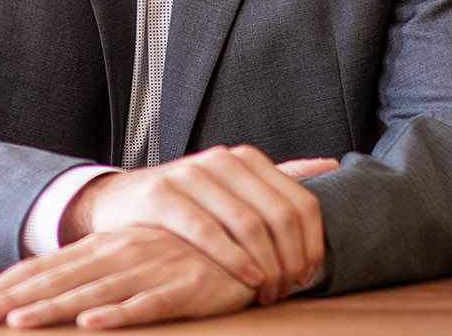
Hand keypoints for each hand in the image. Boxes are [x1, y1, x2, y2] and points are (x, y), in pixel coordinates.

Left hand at [0, 227, 254, 328]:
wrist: (248, 237)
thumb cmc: (183, 253)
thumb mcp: (132, 257)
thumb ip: (94, 272)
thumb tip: (53, 293)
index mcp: (103, 247)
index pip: (44, 266)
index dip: (6, 286)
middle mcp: (119, 253)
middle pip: (56, 279)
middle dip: (11, 299)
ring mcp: (151, 268)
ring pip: (92, 292)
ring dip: (53, 308)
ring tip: (18, 323)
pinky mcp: (184, 286)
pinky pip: (147, 303)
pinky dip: (118, 314)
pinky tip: (90, 325)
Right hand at [61, 145, 335, 303]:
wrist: (118, 202)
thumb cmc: (185, 202)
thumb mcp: (232, 187)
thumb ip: (278, 177)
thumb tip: (332, 164)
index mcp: (246, 159)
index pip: (299, 200)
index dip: (312, 241)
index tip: (310, 273)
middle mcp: (222, 160)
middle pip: (278, 215)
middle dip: (290, 259)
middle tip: (289, 289)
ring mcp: (191, 175)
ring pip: (247, 224)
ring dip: (266, 265)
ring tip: (269, 291)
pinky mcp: (163, 196)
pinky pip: (208, 232)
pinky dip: (233, 259)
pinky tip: (247, 279)